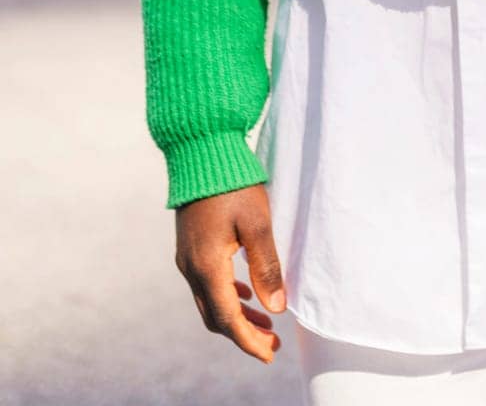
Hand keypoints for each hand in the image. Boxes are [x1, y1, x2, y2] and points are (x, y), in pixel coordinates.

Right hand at [175, 183, 284, 363]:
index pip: (228, 319)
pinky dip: (227, 296)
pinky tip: (245, 293)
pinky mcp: (190, 247)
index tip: (269, 355)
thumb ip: (266, 267)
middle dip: (244, 334)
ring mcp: (187, 258)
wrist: (200, 152)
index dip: (249, 341)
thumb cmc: (232, 184)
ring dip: (237, 316)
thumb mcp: (257, 223)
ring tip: (266, 323)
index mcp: (207, 266)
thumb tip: (276, 308)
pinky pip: (206, 284)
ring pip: (210, 302)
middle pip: (216, 317)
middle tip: (272, 344)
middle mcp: (191, 268)